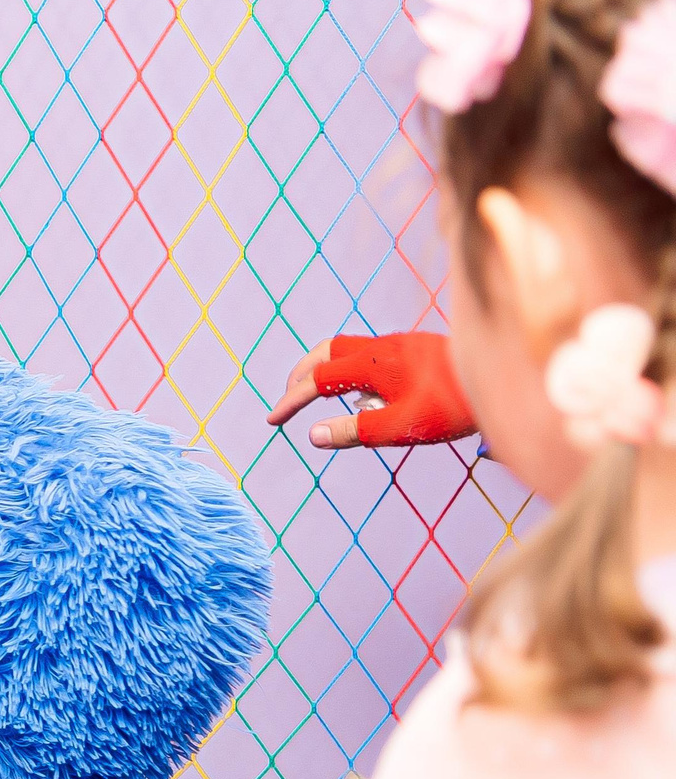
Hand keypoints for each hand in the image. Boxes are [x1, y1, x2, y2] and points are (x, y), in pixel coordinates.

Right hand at [267, 333, 473, 448]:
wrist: (506, 378)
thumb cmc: (452, 407)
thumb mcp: (399, 427)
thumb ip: (353, 431)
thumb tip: (312, 434)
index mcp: (371, 364)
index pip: (317, 380)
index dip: (291, 401)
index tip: (273, 421)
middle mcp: (382, 346)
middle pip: (325, 352)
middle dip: (302, 375)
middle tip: (290, 398)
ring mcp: (401, 344)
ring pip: (349, 350)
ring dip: (328, 371)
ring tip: (327, 399)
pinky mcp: (418, 348)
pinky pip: (372, 354)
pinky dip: (354, 371)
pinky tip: (370, 394)